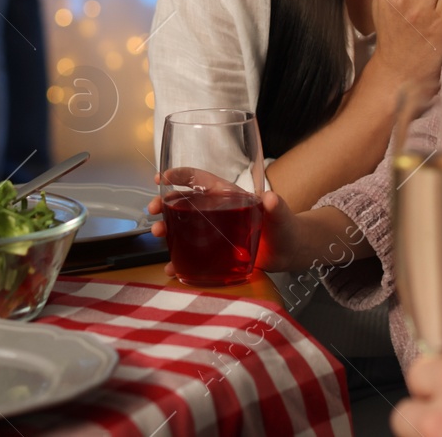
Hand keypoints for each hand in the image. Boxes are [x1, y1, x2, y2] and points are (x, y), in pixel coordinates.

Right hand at [148, 178, 299, 273]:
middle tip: (152, 210)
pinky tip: (171, 267)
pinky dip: (179, 260)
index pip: (200, 179)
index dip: (180, 175)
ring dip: (167, 228)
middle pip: (185, 202)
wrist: (289, 252)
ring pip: (184, 226)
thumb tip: (271, 198)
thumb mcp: (281, 214)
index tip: (161, 177)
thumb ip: (276, 207)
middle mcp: (217, 210)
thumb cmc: (284, 226)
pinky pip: (192, 253)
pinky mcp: (215, 252)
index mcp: (227, 195)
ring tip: (158, 234)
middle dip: (165, 203)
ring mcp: (214, 232)